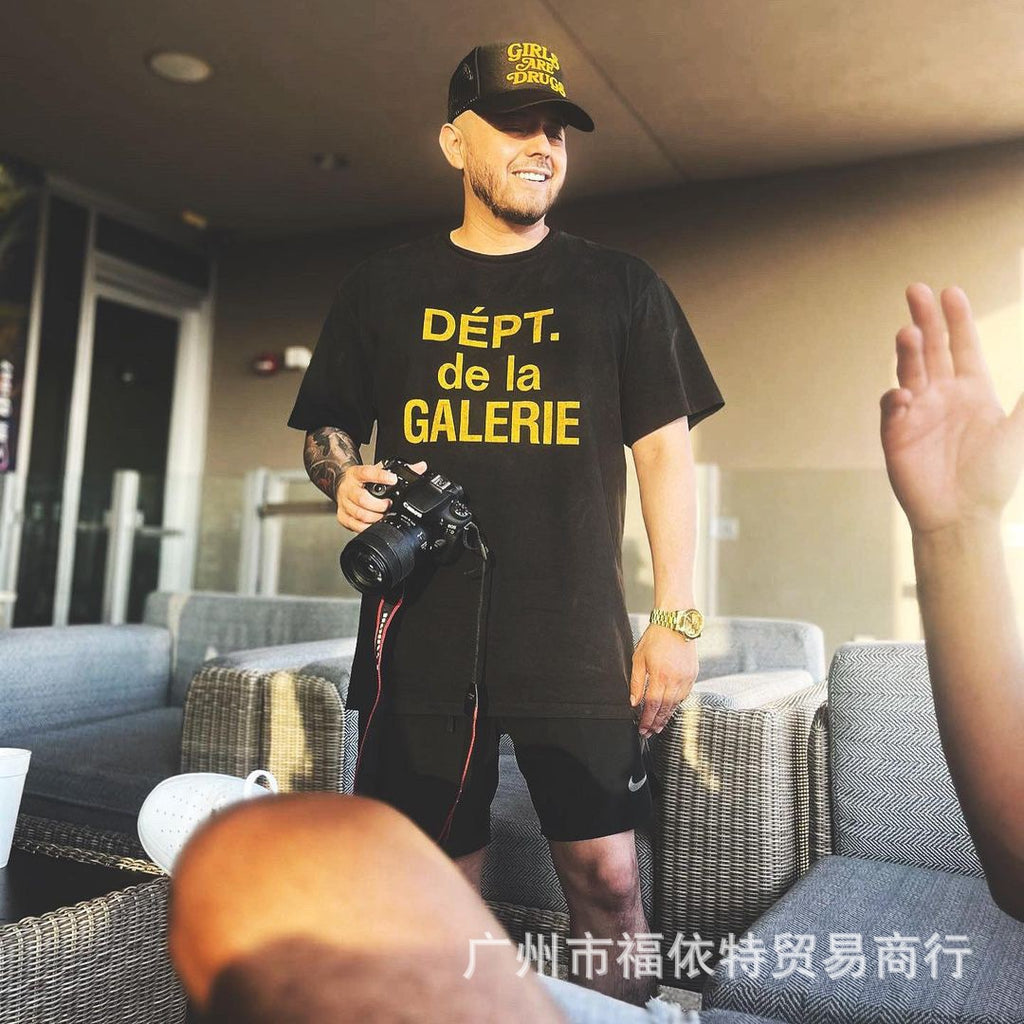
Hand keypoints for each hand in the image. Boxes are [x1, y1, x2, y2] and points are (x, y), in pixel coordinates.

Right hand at [335, 460, 427, 532]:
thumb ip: (397, 470)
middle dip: (379, 505)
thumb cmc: (361, 480)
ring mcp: (344, 503)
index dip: (380, 476)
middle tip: (389, 505)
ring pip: (359, 514)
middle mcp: (348, 488)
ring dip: (375, 517)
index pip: (367, 473)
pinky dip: (366, 527)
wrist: (341, 484)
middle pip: (362, 499)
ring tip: (383, 515)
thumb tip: (420, 467)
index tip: (393, 479)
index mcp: (356, 474)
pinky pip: (354, 525)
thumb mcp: (375, 471)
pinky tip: (374, 523)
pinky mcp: (342, 516)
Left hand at [630, 625, 698, 736]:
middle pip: (665, 708)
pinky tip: (670, 709)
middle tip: (650, 732)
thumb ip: (637, 682)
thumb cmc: (655, 638)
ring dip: (667, 716)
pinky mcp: (693, 675)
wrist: (676, 623)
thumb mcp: (639, 658)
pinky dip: (677, 704)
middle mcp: (676, 679)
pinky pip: (685, 695)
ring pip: (676, 704)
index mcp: (660, 675)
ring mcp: (687, 678)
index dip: (647, 719)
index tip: (642, 729)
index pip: (653, 705)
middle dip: (656, 722)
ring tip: (659, 726)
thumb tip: (634, 702)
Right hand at [881, 284, 1023, 534]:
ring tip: (908, 331)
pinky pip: (893, 408)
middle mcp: (941, 396)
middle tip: (916, 289)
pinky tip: (905, 395)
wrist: (962, 516)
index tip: (951, 291)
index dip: (956, 319)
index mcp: (971, 390)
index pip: (961, 345)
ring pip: (909, 371)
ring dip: (906, 352)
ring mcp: (916, 413)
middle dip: (924, 319)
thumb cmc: (991, 477)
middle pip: (930, 349)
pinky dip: (895, 398)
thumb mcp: (1018, 431)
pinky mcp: (896, 434)